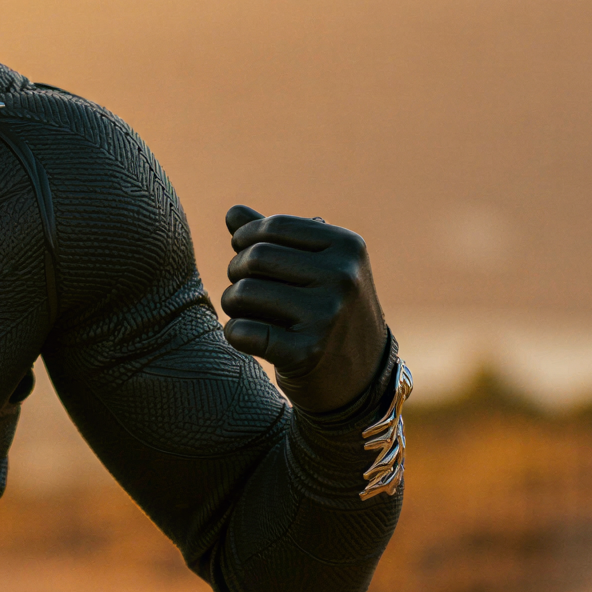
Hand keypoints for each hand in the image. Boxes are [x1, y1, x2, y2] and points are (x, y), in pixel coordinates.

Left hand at [219, 204, 388, 413]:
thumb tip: (232, 212)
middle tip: (244, 290)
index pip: (274, 227)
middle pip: (255, 257)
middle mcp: (343, 278)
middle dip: (236, 272)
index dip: (246, 239)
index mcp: (348, 247)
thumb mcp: (313, 269)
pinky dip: (235, 333)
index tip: (245, 256)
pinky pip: (242, 330)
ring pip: (243, 293)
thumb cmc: (327, 312)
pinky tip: (252, 339)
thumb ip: (273, 239)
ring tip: (247, 313)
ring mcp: (328, 316)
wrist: (359, 379)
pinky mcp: (307, 352)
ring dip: (232, 304)